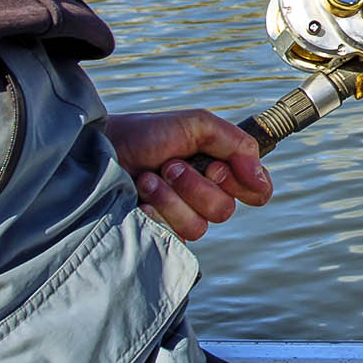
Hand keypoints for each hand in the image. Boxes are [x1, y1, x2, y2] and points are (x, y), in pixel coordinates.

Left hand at [100, 110, 271, 242]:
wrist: (102, 150)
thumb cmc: (144, 134)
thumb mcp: (196, 125)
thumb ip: (236, 144)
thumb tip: (261, 178)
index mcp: (218, 169)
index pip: (256, 190)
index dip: (244, 184)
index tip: (219, 168)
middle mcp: (204, 195)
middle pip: (226, 209)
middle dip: (195, 184)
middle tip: (170, 165)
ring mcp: (181, 217)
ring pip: (199, 225)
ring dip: (171, 197)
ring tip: (148, 179)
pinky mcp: (160, 234)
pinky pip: (174, 237)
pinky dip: (156, 212)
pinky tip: (140, 198)